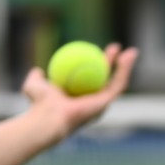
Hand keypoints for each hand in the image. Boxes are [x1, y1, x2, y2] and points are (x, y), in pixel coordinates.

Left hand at [21, 43, 138, 138]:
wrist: (48, 116)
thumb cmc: (39, 104)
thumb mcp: (34, 85)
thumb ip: (37, 78)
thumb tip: (38, 71)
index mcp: (79, 99)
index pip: (91, 78)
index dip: (96, 63)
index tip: (96, 49)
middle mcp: (92, 103)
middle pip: (107, 80)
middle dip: (114, 64)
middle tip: (114, 48)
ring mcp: (101, 105)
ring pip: (118, 82)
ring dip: (126, 66)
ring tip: (130, 51)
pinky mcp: (106, 103)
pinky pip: (118, 83)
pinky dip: (125, 70)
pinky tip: (127, 57)